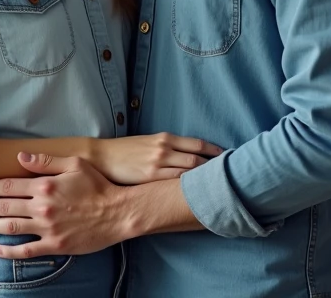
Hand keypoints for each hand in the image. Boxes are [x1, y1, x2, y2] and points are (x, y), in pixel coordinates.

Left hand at [0, 152, 129, 258]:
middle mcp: (42, 206)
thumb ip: (46, 160)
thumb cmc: (98, 186)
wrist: (118, 212)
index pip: (8, 185)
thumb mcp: (74, 164)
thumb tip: (21, 155)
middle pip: (3, 206)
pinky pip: (26, 250)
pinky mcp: (55, 245)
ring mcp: (47, 228)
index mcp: (45, 185)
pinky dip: (9, 252)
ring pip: (9, 227)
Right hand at [90, 133, 222, 184]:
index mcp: (164, 138)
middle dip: (214, 166)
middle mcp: (164, 148)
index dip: (213, 150)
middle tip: (228, 174)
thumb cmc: (125, 151)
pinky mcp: (150, 177)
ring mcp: (157, 163)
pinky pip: (174, 182)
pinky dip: (187, 186)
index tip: (227, 156)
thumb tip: (184, 155)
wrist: (102, 157)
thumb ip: (166, 147)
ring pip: (188, 170)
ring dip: (203, 177)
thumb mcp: (147, 143)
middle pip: (197, 158)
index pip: (196, 144)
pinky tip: (195, 192)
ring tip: (217, 185)